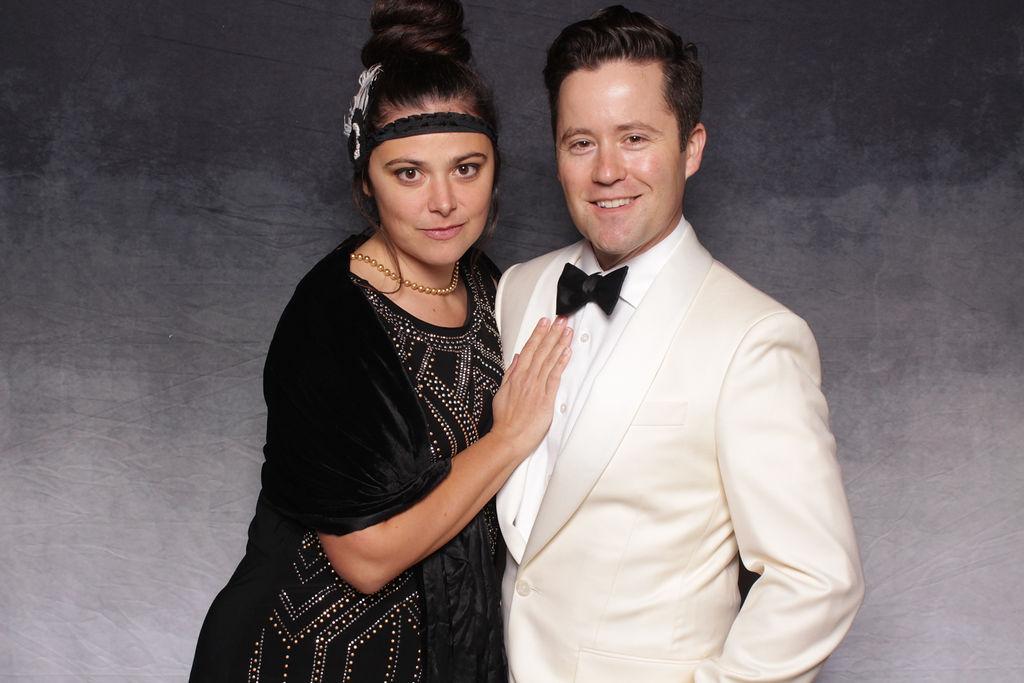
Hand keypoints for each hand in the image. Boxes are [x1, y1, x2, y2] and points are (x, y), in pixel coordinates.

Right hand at [490, 316, 571, 460]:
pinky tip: (567, 352)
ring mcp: (537, 387)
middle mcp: (528, 378)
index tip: (544, 322)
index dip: (538, 334)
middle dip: (552, 333)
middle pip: (542, 351)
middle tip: (561, 320)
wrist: (508, 437)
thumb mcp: (502, 392)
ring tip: (567, 331)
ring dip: (559, 343)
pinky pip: (555, 376)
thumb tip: (517, 358)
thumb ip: (511, 373)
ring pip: (550, 360)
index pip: (529, 349)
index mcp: (517, 376)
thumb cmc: (505, 419)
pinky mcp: (546, 398)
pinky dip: (561, 362)